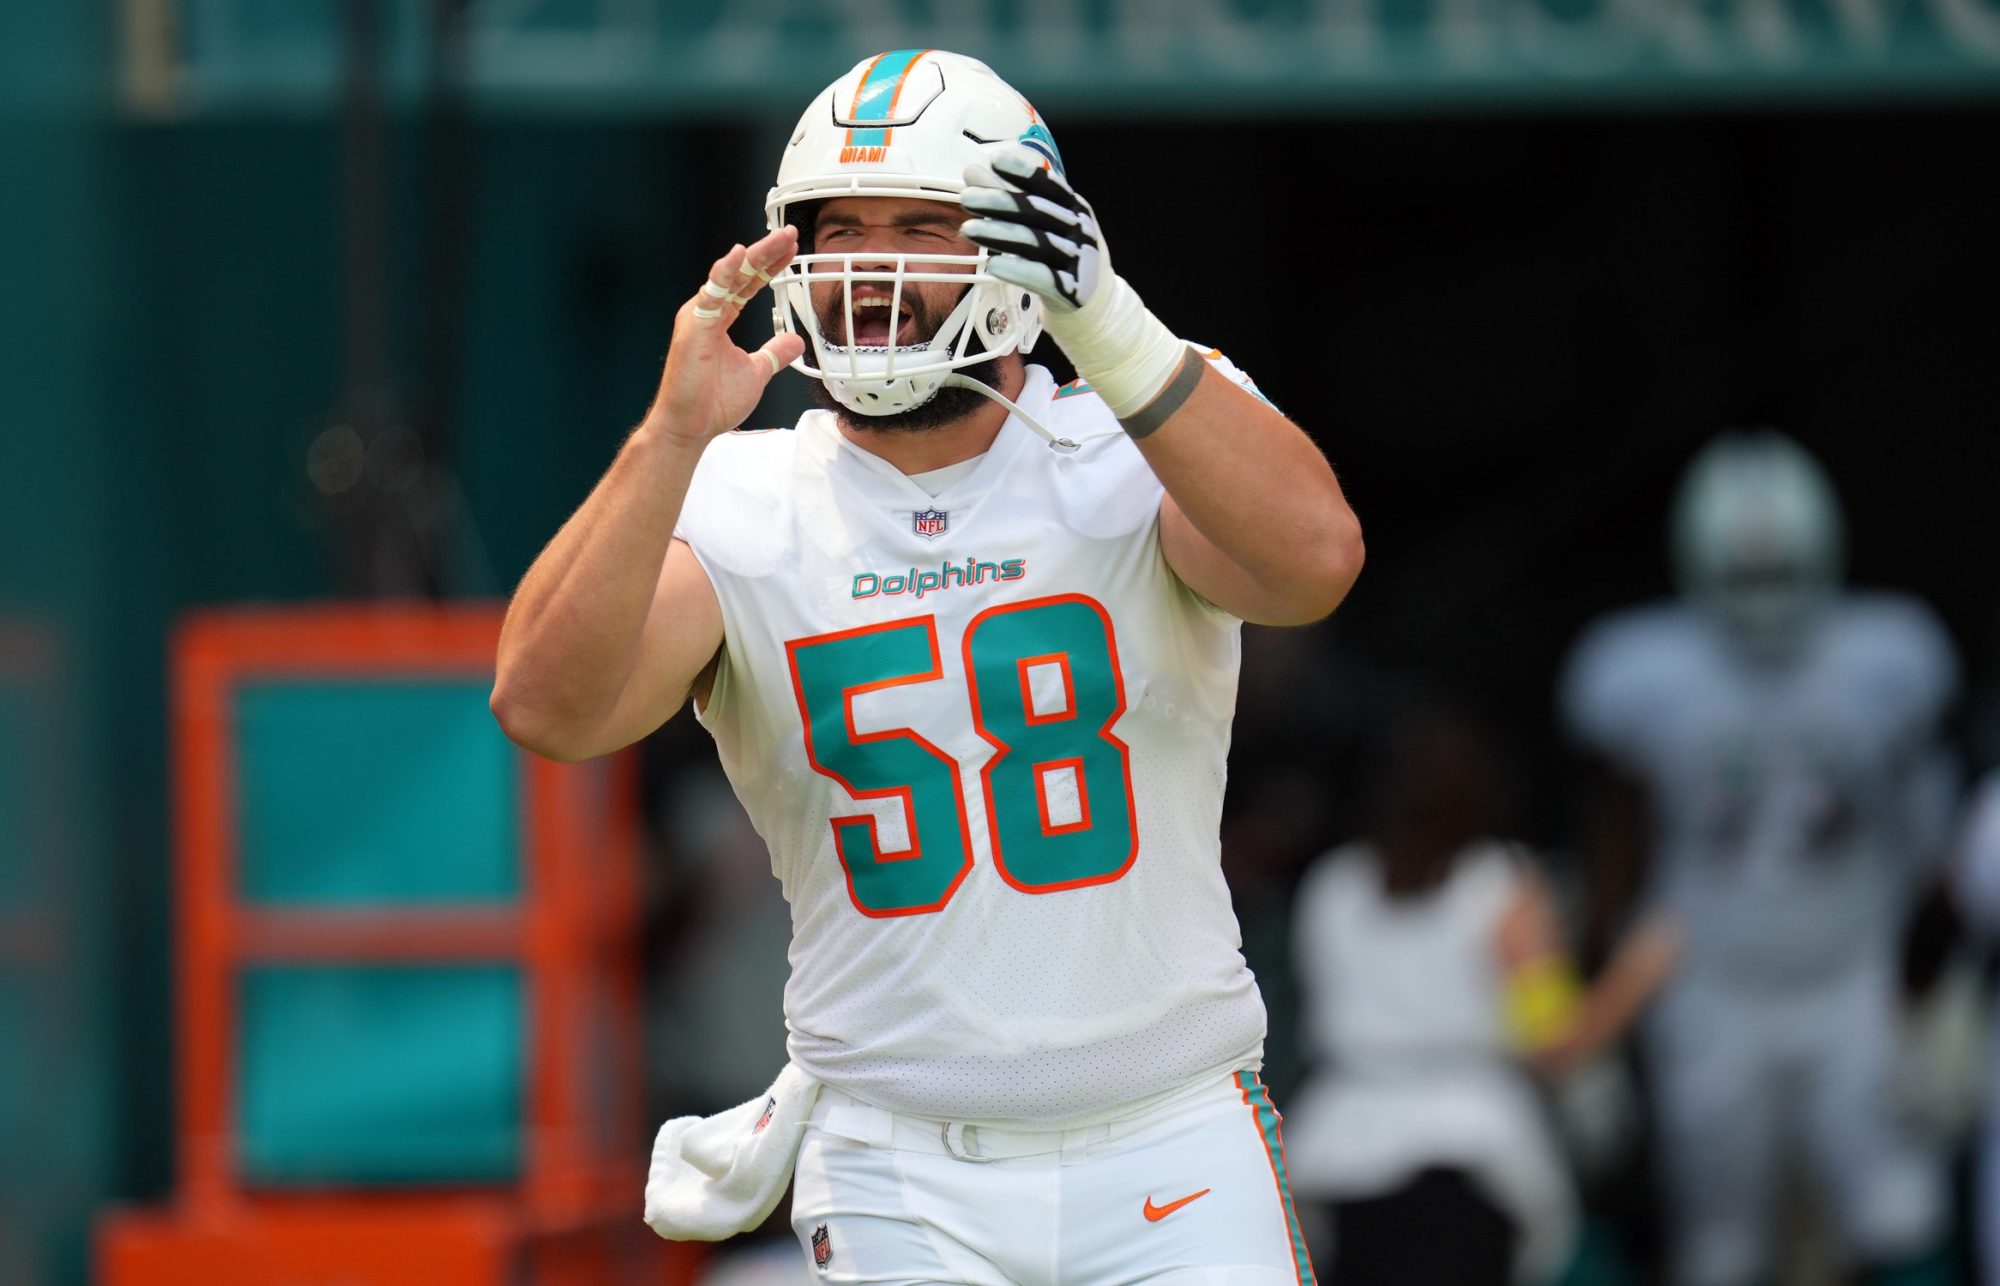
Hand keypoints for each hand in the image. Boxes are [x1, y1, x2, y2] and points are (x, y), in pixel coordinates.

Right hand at [645, 226, 805, 443]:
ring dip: (753, 256)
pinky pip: (710, 294)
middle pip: (740, 274)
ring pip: (728, 277)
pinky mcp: (693, 327)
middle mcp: (708, 311)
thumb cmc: (712, 402)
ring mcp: (699, 317)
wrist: (690, 426)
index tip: (791, 251)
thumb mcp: (756, 371)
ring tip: (777, 239)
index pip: (748, 284)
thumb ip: (774, 352)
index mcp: (720, 318)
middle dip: (766, 253)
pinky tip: (739, 256)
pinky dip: (724, 273)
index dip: (770, 266)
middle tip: (790, 234)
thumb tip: (796, 340)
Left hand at [959, 146, 1103, 312]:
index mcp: (1074, 207)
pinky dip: (1017, 270)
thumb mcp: (1045, 221)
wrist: (1095, 297)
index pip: (1049, 185)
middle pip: (1037, 212)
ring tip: (968, 229)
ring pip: (1036, 243)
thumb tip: (972, 172)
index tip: (995, 160)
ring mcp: (1079, 259)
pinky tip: (993, 264)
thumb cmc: (1064, 252)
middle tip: (967, 198)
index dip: (1023, 173)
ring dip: (1000, 235)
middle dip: (1000, 203)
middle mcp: (1079, 229)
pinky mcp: (1072, 289)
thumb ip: (1009, 196)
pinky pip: (1042, 277)